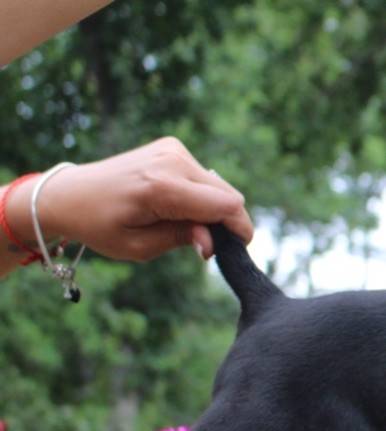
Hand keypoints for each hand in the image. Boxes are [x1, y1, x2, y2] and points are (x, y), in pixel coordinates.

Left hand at [34, 137, 252, 261]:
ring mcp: (173, 149)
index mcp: (162, 187)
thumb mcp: (138, 247)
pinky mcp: (172, 147)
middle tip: (202, 242)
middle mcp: (172, 161)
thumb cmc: (99, 224)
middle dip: (226, 222)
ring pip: (220, 187)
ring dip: (213, 209)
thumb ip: (181, 240)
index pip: (226, 206)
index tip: (230, 249)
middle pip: (229, 195)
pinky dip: (201, 195)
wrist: (69, 193)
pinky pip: (205, 177)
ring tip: (183, 223)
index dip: (237, 230)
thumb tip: (214, 242)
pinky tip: (178, 205)